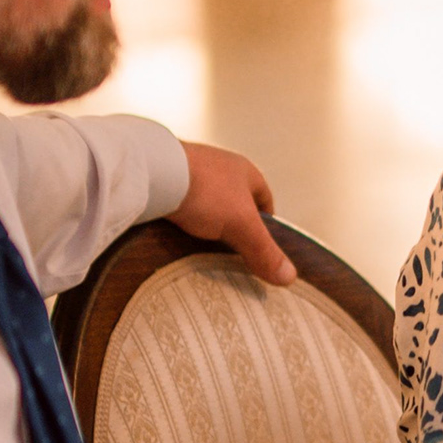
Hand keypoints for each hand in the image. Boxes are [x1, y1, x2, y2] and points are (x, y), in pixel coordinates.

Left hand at [177, 140, 296, 284]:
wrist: (153, 171)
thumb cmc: (205, 190)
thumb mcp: (241, 225)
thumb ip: (264, 251)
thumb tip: (289, 277)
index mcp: (245, 171)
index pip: (264, 199)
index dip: (266, 225)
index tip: (261, 248)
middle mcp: (219, 165)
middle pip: (235, 202)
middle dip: (235, 225)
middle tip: (232, 253)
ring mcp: (190, 169)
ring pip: (207, 202)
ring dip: (207, 222)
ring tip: (203, 248)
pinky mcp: (166, 177)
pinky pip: (181, 202)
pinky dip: (183, 217)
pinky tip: (177, 234)